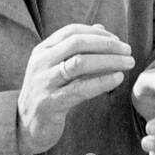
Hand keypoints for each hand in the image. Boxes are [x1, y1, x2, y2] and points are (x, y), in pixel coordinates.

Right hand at [17, 23, 134, 154]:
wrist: (26, 125)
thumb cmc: (48, 93)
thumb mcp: (57, 67)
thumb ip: (76, 50)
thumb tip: (100, 28)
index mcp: (42, 50)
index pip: (72, 31)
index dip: (98, 34)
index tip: (118, 40)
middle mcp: (41, 62)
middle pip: (77, 43)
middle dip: (106, 44)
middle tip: (128, 51)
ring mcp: (44, 82)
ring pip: (79, 63)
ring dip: (108, 60)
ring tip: (128, 63)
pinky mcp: (50, 103)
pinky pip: (79, 89)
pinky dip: (101, 81)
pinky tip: (118, 79)